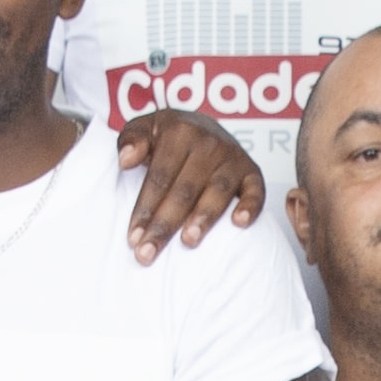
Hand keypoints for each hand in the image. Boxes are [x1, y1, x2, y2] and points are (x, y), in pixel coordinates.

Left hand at [117, 109, 267, 255]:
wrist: (204, 126)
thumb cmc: (168, 136)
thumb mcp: (145, 127)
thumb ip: (130, 139)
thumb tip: (125, 160)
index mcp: (179, 132)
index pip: (159, 177)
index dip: (145, 209)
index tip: (132, 238)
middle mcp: (209, 144)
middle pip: (184, 190)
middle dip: (164, 225)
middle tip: (147, 254)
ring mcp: (233, 158)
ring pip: (217, 192)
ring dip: (203, 218)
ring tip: (188, 242)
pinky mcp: (253, 172)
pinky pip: (256, 191)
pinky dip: (250, 206)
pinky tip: (239, 224)